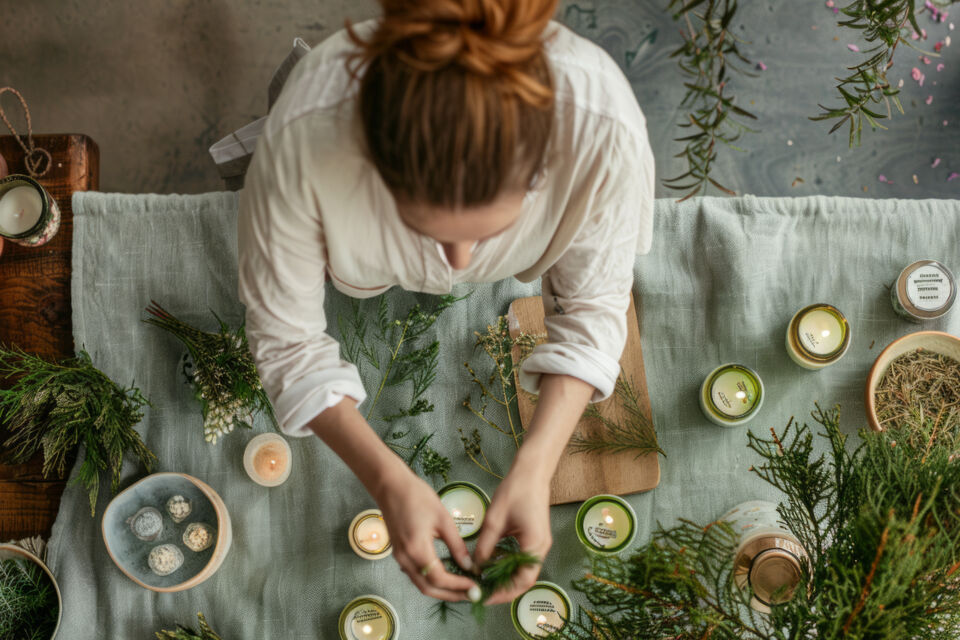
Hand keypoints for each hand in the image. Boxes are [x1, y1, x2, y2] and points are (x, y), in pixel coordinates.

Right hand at [373, 465, 477, 601]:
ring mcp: (400, 557)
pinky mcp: (399, 553)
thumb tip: (468, 565)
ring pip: (421, 584)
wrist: (391, 486)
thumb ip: (456, 545)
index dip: (458, 586)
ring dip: (441, 590)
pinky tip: (445, 575)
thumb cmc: (417, 496)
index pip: (440, 579)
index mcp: (417, 549)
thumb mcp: (443, 519)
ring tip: (461, 588)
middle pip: (429, 588)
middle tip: (470, 595)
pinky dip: (431, 580)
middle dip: (451, 595)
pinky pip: (415, 574)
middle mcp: (406, 559)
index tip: (475, 587)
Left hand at [472, 466, 551, 604]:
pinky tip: (493, 564)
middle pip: (524, 579)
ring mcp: (540, 543)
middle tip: (482, 592)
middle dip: (504, 588)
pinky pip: (523, 559)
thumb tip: (475, 567)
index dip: (503, 592)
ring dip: (506, 578)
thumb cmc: (514, 491)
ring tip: (484, 581)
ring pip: (524, 570)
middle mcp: (541, 548)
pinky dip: (509, 566)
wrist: (532, 472)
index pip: (522, 581)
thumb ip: (485, 546)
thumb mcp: (494, 521)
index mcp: (534, 545)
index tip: (484, 596)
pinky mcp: (535, 537)